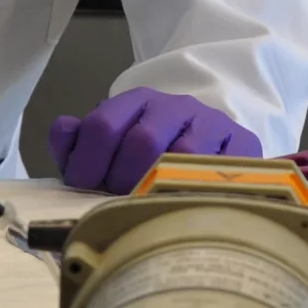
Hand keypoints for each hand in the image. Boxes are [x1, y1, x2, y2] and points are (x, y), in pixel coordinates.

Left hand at [47, 89, 259, 195]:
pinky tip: (183, 203)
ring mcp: (211, 123)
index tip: (83, 190)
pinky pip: (220, 170)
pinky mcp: (243, 145)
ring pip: (182, 156)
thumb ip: (76, 143)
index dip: (87, 164)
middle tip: (118, 201)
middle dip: (122, 179)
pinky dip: (198, 190)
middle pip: (142, 141)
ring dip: (160, 189)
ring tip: (149, 206)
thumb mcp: (108, 149)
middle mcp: (175, 106)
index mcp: (137, 101)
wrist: (212, 152)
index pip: (103, 126)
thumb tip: (64, 128)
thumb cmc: (148, 158)